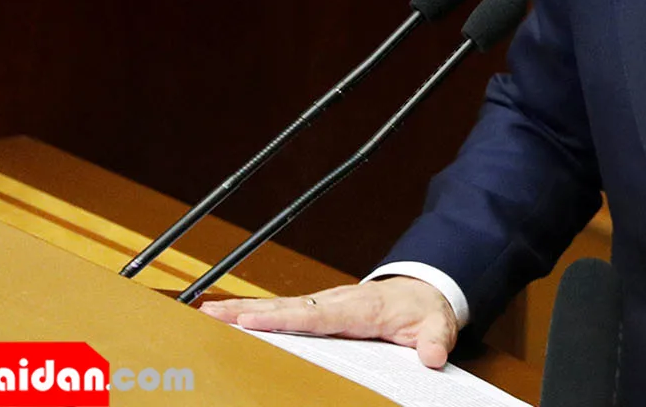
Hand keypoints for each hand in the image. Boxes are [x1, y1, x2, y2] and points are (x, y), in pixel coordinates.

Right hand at [199, 277, 458, 367]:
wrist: (422, 289)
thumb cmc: (423, 308)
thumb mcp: (437, 324)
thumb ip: (435, 340)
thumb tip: (432, 357)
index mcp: (359, 308)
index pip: (317, 314)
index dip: (285, 318)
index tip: (253, 321)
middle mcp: (335, 301)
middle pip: (287, 307)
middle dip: (249, 311)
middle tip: (212, 314)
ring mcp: (324, 304)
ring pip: (279, 307)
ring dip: (244, 310)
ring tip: (208, 315)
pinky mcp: (317, 310)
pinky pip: (283, 311)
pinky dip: (255, 313)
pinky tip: (229, 319)